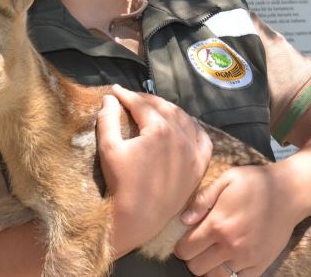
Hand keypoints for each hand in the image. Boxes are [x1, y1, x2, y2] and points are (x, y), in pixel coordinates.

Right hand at [96, 84, 212, 256]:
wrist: (138, 218)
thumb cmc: (121, 183)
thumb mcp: (109, 148)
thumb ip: (108, 119)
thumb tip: (110, 98)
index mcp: (159, 130)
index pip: (142, 104)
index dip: (126, 95)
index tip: (115, 91)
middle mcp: (181, 137)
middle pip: (164, 108)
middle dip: (146, 100)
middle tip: (131, 98)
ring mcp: (194, 152)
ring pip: (184, 119)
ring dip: (168, 109)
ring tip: (153, 108)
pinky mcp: (200, 166)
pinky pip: (202, 138)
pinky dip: (193, 127)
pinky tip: (183, 124)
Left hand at [174, 163, 302, 275]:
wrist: (289, 193)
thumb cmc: (255, 183)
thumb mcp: (226, 180)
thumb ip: (202, 199)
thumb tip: (184, 219)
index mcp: (218, 225)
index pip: (186, 250)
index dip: (181, 247)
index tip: (185, 241)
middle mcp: (231, 246)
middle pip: (197, 268)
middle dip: (193, 258)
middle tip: (199, 247)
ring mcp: (247, 258)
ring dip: (210, 268)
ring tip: (213, 254)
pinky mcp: (260, 265)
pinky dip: (231, 273)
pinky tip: (230, 259)